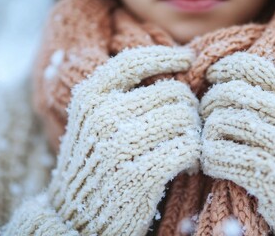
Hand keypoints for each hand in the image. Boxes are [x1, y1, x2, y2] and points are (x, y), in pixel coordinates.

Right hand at [47, 46, 201, 234]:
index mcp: (90, 96)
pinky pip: (188, 147)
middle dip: (189, 109)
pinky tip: (188, 165)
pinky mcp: (140, 173)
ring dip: (194, 133)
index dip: (167, 56)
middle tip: (188, 128)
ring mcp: (119, 143)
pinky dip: (195, 156)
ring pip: (184, 118)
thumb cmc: (98, 165)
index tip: (188, 59)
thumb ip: (126, 96)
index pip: (136, 61)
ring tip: (186, 148)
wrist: (79, 217)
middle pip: (173, 92)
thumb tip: (177, 71)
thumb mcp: (97, 123)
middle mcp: (102, 114)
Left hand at [199, 52, 274, 234]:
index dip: (224, 67)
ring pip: (220, 123)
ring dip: (207, 135)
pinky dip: (209, 158)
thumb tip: (235, 83)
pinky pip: (219, 155)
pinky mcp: (268, 176)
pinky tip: (213, 164)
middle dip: (209, 102)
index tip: (211, 76)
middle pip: (231, 93)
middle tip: (205, 116)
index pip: (254, 67)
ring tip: (211, 145)